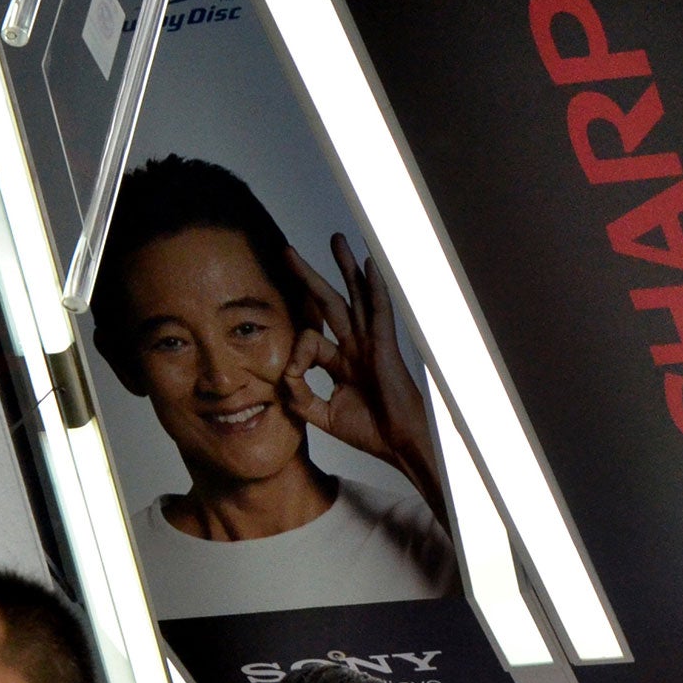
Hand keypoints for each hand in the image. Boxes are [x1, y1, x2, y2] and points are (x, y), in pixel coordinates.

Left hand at [278, 237, 446, 526]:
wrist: (399, 443)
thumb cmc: (371, 431)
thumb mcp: (324, 416)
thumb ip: (301, 397)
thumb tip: (283, 377)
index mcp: (340, 362)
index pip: (309, 340)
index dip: (295, 356)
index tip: (291, 378)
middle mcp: (354, 346)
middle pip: (328, 303)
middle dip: (309, 277)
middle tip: (288, 252)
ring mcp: (369, 342)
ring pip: (354, 296)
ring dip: (344, 267)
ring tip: (336, 239)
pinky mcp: (384, 344)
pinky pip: (379, 310)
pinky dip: (374, 287)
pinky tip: (369, 264)